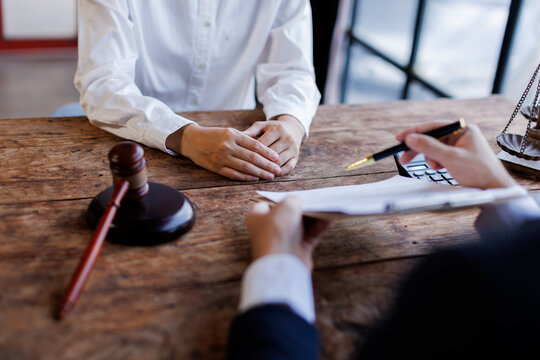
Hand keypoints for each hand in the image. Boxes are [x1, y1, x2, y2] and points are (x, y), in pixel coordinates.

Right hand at [166, 124, 281, 180]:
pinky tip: (255, 178)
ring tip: (270, 175)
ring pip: (245, 167)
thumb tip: (263, 148)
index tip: (277, 158)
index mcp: (232, 135)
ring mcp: (221, 158)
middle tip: (277, 169)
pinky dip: (246, 177)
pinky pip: (234, 174)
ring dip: (260, 173)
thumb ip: (244, 138)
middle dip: (267, 165)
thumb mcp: (228, 131)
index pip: (255, 145)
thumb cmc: (214, 135)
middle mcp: (227, 146)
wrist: (192, 140)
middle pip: (252, 158)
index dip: (267, 153)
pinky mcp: (216, 168)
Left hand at [243, 115, 304, 175]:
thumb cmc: (271, 128)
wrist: (292, 128)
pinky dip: (278, 173)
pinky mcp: (296, 157)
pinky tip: (270, 175)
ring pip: (279, 162)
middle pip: (271, 155)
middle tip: (246, 169)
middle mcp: (287, 138)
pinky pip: (288, 168)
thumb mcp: (262, 126)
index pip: (262, 144)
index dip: (251, 152)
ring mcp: (293, 148)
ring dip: (268, 170)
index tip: (241, 159)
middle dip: (259, 162)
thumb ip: (250, 132)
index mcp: (277, 129)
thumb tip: (236, 138)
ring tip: (256, 174)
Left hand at [246, 197, 329, 269]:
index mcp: (257, 217)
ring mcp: (284, 240)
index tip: (293, 193)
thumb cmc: (278, 230)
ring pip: (301, 224)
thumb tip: (300, 203)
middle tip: (314, 198)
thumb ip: (294, 200)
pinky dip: (319, 226)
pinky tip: (330, 218)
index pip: (266, 202)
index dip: (280, 197)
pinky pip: (310, 234)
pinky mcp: (297, 249)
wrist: (282, 263)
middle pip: (287, 213)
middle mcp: (269, 228)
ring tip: (326, 205)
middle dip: (301, 206)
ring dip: (313, 215)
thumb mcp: (286, 205)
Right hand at [396, 121, 515, 188]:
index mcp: (463, 129)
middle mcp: (461, 134)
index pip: (433, 126)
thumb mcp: (450, 158)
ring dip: (430, 157)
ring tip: (435, 167)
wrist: (493, 188)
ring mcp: (460, 145)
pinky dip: (436, 162)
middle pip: (432, 137)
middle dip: (419, 148)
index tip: (400, 139)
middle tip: (404, 157)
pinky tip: (440, 168)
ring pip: (435, 148)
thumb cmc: (478, 171)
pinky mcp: (458, 155)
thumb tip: (410, 138)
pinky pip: (440, 155)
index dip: (415, 132)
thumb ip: (429, 147)